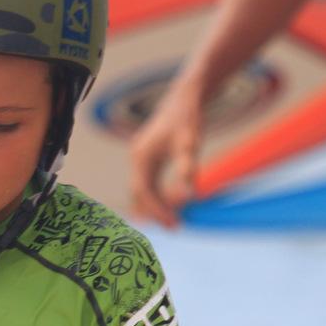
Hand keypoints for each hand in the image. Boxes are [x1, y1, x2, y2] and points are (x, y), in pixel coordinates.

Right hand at [128, 76, 204, 227]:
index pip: (145, 192)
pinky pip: (149, 181)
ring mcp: (141, 157)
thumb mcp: (189, 146)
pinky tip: (172, 202)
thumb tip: (189, 197)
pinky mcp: (148, 155)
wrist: (185, 97)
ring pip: (143, 189)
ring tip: (174, 220)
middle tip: (175, 227)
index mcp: (141, 157)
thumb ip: (186, 170)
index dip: (158, 211)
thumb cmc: (188, 119)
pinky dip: (158, 194)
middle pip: (140, 194)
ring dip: (156, 205)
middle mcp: (137, 158)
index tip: (174, 224)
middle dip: (155, 212)